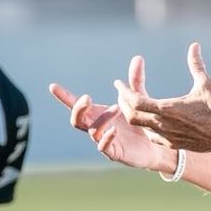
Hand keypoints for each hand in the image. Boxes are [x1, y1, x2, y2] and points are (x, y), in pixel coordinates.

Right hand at [49, 64, 174, 172]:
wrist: (157, 148)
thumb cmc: (142, 124)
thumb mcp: (139, 100)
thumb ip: (135, 81)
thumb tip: (138, 57)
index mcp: (99, 114)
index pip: (77, 105)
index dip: (64, 97)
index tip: (53, 86)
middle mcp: (98, 127)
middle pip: (76, 120)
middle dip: (78, 108)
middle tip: (87, 97)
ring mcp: (104, 141)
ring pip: (92, 131)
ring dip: (102, 118)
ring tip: (117, 108)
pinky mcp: (115, 153)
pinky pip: (104, 147)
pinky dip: (106, 138)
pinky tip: (115, 130)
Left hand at [114, 43, 210, 154]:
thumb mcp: (206, 85)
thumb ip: (196, 65)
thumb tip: (194, 45)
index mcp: (168, 109)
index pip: (136, 101)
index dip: (124, 92)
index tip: (118, 83)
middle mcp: (163, 125)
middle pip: (132, 115)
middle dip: (123, 103)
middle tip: (121, 92)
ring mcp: (166, 136)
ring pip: (139, 126)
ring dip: (132, 114)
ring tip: (130, 102)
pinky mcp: (171, 143)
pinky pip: (150, 135)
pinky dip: (144, 125)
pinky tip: (146, 117)